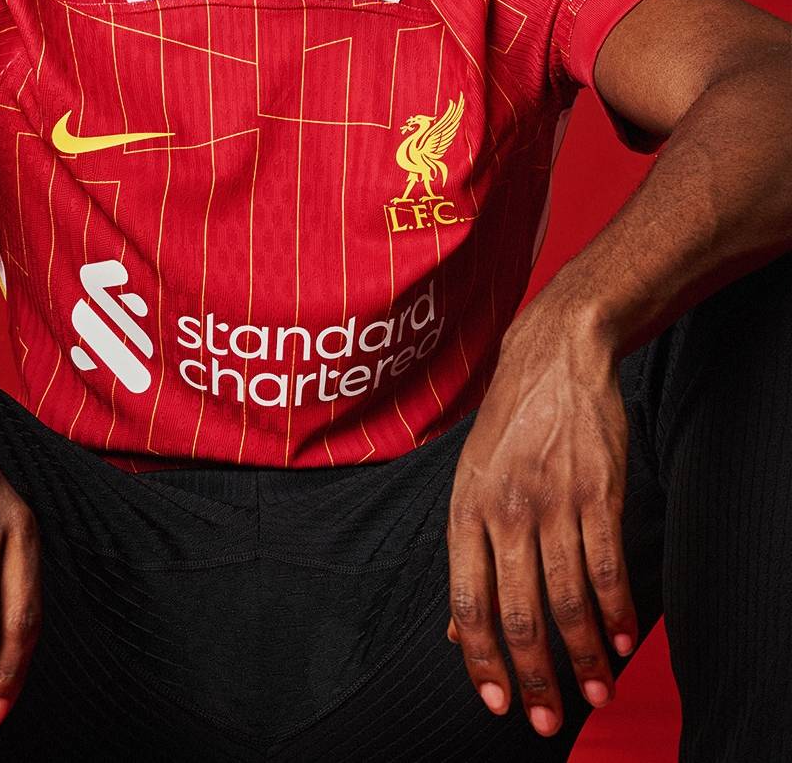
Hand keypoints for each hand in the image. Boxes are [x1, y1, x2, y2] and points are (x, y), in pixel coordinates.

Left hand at [444, 303, 637, 736]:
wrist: (553, 356)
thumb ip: (467, 557)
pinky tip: (621, 640)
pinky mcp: (599, 491)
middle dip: (535, 675)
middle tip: (550, 720)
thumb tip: (454, 631)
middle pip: (518, 611)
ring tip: (595, 691)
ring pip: (566, 596)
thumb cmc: (508, 425)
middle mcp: (505, 510)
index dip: (481, 659)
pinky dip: (617, 610)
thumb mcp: (470, 481)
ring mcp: (553, 500)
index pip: (468, 601)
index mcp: (465, 510)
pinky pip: (608, 564)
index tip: (499, 703)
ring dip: (583, 654)